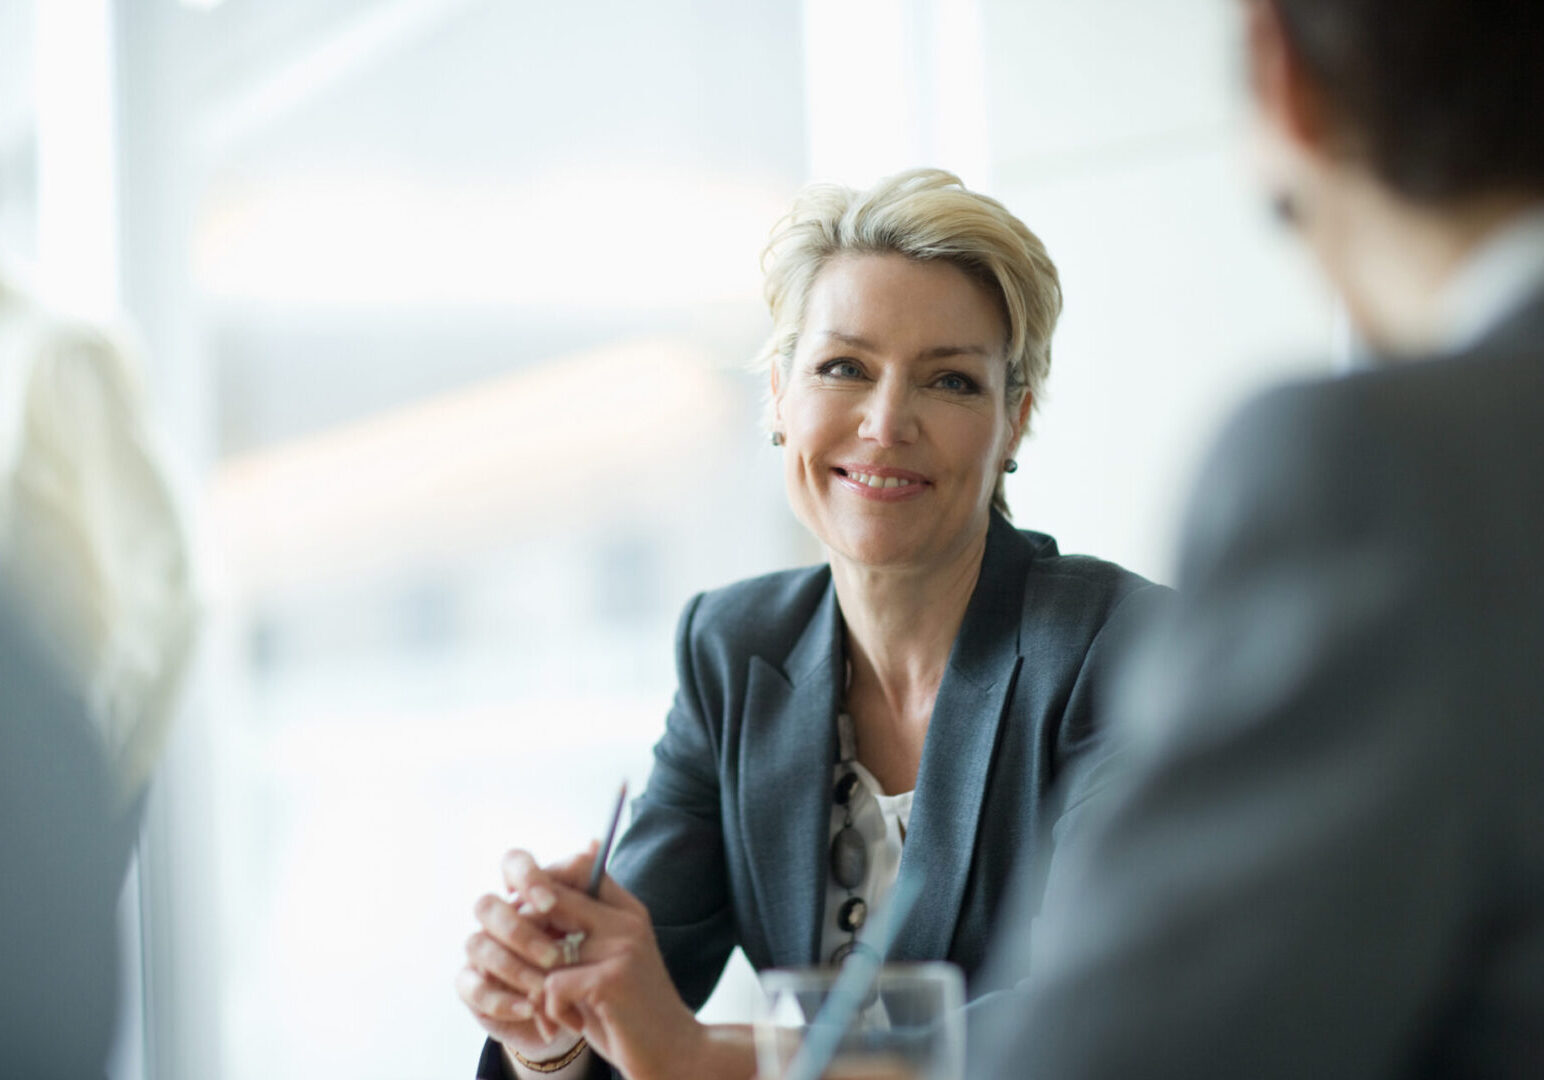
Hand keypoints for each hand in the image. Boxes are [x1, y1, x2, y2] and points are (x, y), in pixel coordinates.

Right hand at [457, 847, 592, 1062]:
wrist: (579, 1011)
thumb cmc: (585, 961)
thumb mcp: (596, 927)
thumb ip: (590, 888)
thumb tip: (593, 843)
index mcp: (526, 893)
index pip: (514, 864)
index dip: (527, 878)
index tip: (550, 902)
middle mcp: (498, 916)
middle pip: (487, 905)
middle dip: (519, 931)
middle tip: (553, 955)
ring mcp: (480, 950)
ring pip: (478, 945)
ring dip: (514, 968)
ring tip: (546, 988)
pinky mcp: (472, 986)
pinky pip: (473, 987)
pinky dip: (502, 999)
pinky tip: (530, 1008)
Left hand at [530, 851, 715, 1079]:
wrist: (675, 1055)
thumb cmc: (628, 1013)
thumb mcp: (606, 963)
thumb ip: (579, 929)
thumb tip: (532, 897)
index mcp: (627, 910)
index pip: (578, 865)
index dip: (541, 887)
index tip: (530, 923)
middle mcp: (627, 920)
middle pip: (550, 897)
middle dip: (524, 935)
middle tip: (529, 972)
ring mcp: (622, 947)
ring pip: (543, 950)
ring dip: (536, 986)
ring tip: (550, 1009)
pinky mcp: (612, 979)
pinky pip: (551, 986)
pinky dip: (551, 1012)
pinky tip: (571, 1025)